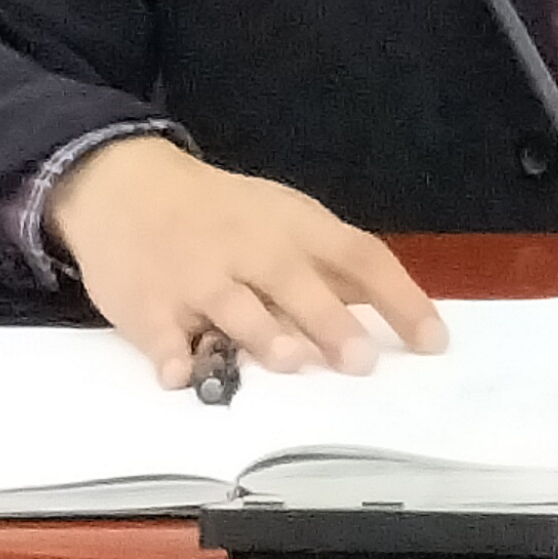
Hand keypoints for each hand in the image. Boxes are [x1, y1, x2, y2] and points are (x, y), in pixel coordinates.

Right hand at [47, 137, 447, 388]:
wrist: (123, 184)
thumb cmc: (219, 214)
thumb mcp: (280, 221)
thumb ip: (329, 270)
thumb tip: (396, 321)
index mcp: (292, 225)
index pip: (359, 256)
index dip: (400, 297)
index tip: (434, 342)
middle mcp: (250, 248)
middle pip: (297, 282)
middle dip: (329, 319)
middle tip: (360, 362)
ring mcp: (196, 276)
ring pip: (234, 305)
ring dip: (261, 332)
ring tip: (289, 360)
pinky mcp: (148, 303)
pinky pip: (161, 332)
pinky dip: (171, 353)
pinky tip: (180, 374)